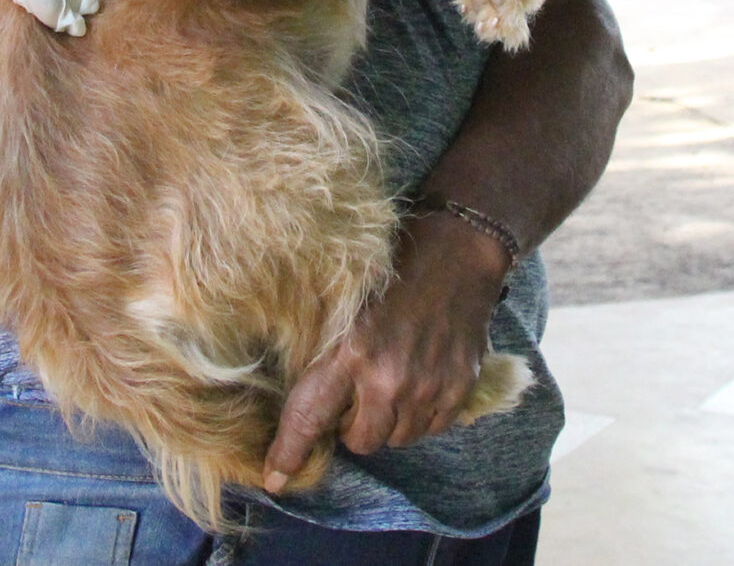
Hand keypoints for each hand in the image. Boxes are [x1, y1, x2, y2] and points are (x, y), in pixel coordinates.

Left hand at [262, 212, 508, 489]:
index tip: (274, 480)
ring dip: (387, 422)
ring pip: (396, 440)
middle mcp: (388, 379)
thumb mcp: (343, 308)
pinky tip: (418, 380)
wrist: (457, 253)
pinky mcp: (458, 391)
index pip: (310, 417)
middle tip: (355, 395)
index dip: (289, 453)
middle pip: (360, 442)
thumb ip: (330, 357)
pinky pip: (430, 430)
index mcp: (349, 353)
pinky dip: (420, 415)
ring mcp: (428, 388)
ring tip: (389, 382)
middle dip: (352, 427)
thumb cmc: (390, 273)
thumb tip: (311, 405)